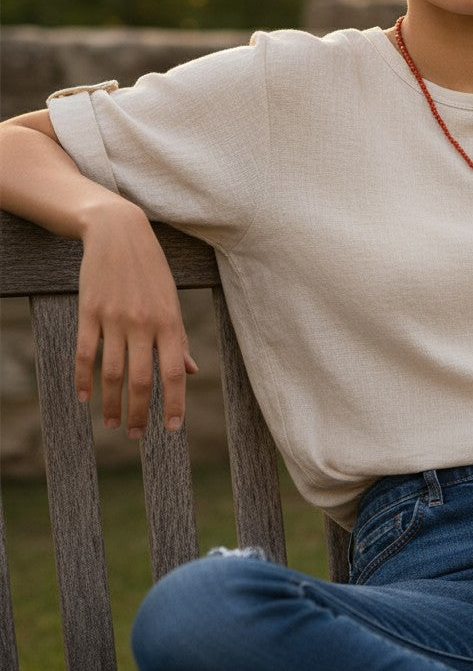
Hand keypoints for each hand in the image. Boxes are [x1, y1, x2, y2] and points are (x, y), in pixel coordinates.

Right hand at [76, 201, 197, 437]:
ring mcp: (114, 319)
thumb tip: (190, 372)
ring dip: (111, 403)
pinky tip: (85, 398)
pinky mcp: (89, 312)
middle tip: (136, 436)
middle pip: (140, 379)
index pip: (173, 373)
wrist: (119, 234)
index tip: (171, 428)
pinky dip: (83, 379)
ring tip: (112, 423)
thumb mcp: (172, 302)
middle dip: (139, 412)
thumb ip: (178, 340)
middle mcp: (143, 324)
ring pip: (111, 373)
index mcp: (169, 323)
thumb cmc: (152, 271)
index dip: (173, 403)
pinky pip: (85, 353)